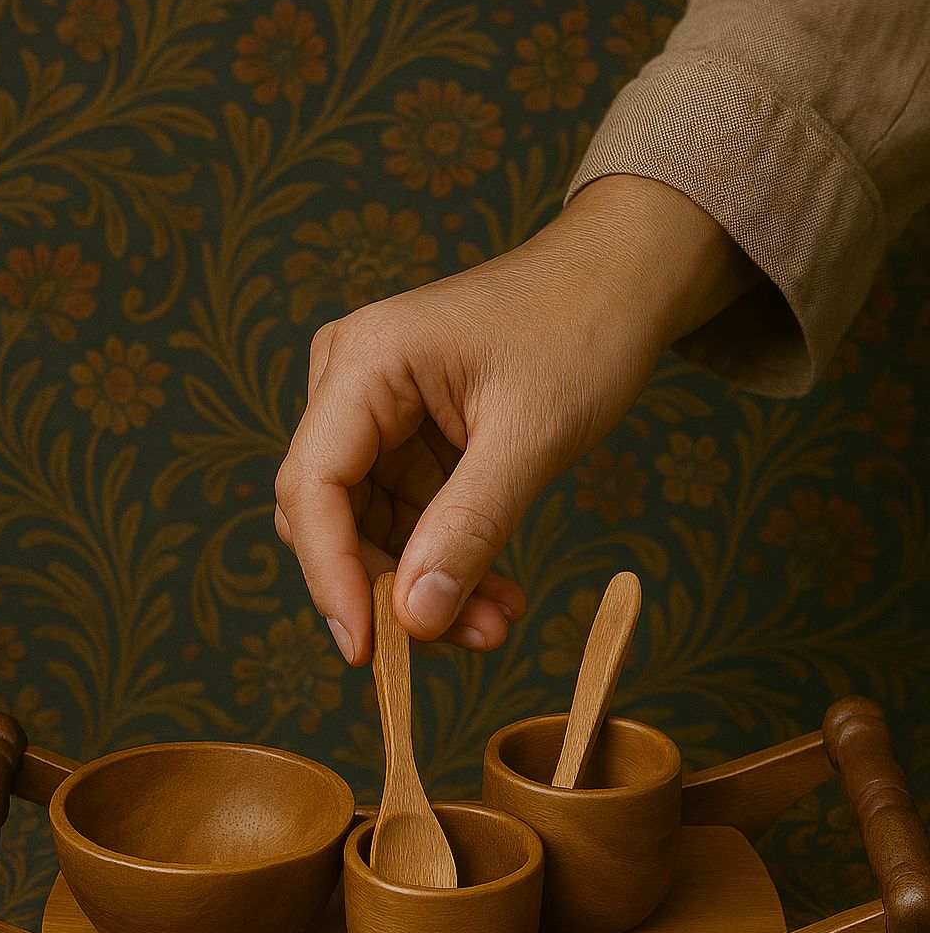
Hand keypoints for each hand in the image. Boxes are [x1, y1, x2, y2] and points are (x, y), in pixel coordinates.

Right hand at [274, 173, 757, 663]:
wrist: (620, 281)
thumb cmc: (582, 328)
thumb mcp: (532, 434)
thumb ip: (469, 526)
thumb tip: (415, 619)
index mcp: (365, 361)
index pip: (312, 485)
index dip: (331, 576)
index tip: (368, 650)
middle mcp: (350, 383)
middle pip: (330, 516)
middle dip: (388, 589)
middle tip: (465, 640)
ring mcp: (374, 411)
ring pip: (366, 529)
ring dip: (422, 587)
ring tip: (496, 622)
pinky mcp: (404, 437)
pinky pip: (402, 519)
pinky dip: (442, 562)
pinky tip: (495, 595)